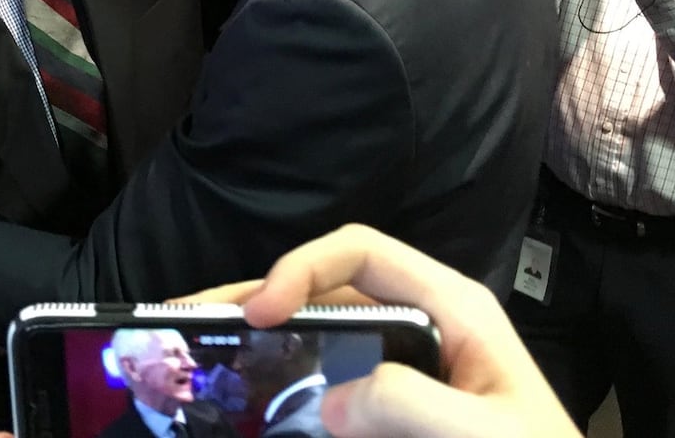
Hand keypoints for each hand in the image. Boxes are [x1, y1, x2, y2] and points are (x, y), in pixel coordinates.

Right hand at [183, 225, 579, 437]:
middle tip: (189, 317)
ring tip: (199, 348)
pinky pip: (327, 379)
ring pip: (317, 332)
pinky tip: (244, 394)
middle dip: (256, 295)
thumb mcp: (486, 435)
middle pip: (324, 289)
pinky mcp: (392, 406)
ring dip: (258, 336)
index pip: (360, 254)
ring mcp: (404, 365)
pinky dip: (282, 379)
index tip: (259, 313)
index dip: (302, 267)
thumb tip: (331, 400)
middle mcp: (421, 323)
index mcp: (450, 308)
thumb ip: (412, 406)